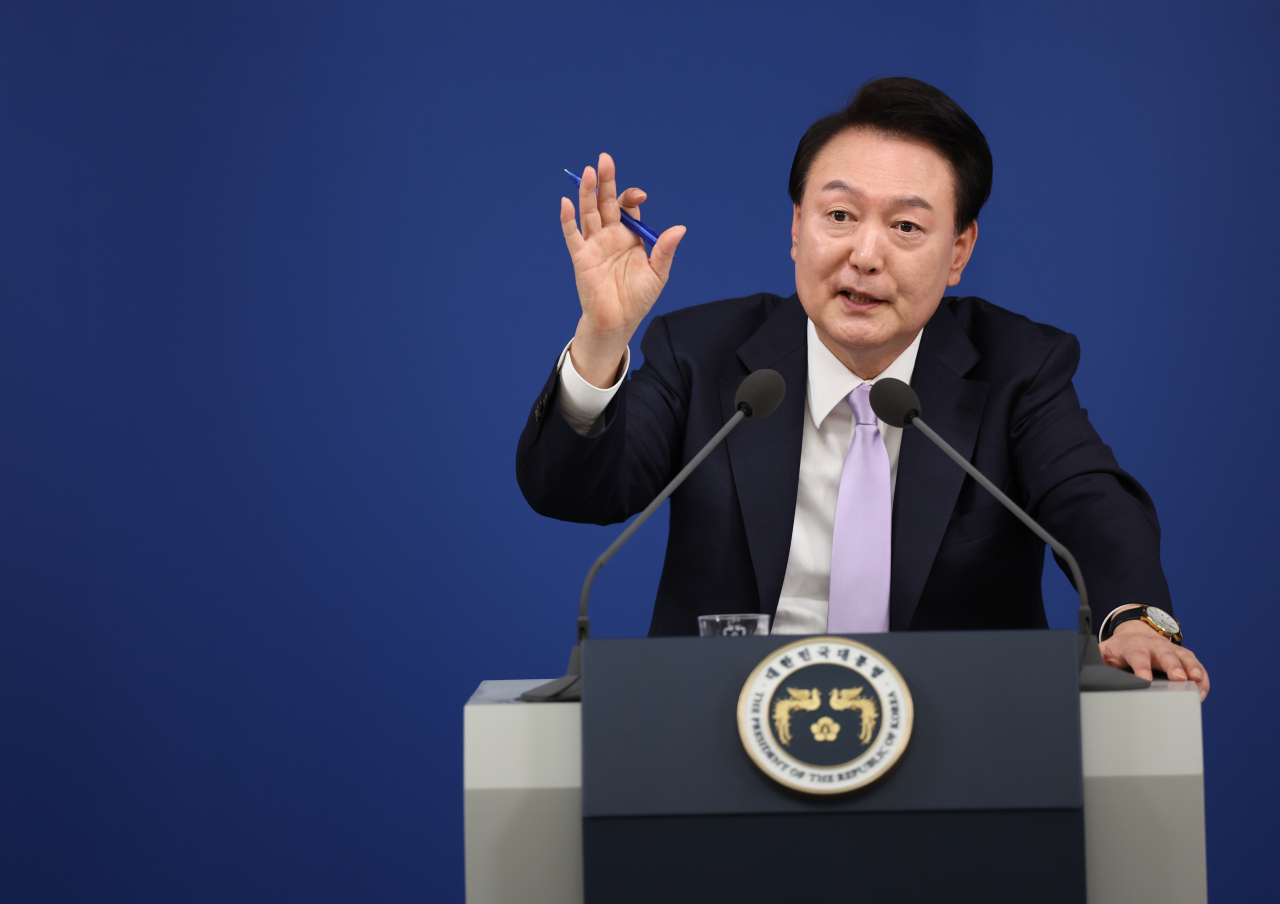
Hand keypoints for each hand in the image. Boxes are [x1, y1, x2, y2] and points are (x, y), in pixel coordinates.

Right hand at [560, 153, 685, 386]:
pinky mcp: (581, 257)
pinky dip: (567, 220)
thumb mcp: (658, 273)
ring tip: (588, 172)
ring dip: (587, 193)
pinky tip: (566, 203)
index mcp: (630, 236)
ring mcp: (594, 244)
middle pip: (606, 202)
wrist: (618, 321)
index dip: (632, 197)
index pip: (628, 207)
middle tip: (604, 159)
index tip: (639, 197)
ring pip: (589, 212)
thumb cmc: (638, 298)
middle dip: (606, 181)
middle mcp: (610, 235)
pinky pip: (572, 235)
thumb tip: (680, 228)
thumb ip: (665, 250)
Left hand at [1100, 618, 1209, 700]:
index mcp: (1134, 645)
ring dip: (1193, 670)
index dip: (1141, 667)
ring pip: (1186, 659)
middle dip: (1172, 666)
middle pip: (1165, 655)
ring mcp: (1172, 650)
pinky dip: (1202, 679)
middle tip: (1179, 678)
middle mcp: (1155, 645)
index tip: (1144, 679)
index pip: (1137, 655)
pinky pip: (1198, 667)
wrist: (1135, 632)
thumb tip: (1083, 672)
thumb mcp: (1105, 652)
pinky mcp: (1185, 657)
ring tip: (1196, 682)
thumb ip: (1095, 661)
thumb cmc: (1120, 648)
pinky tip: (1201, 691)